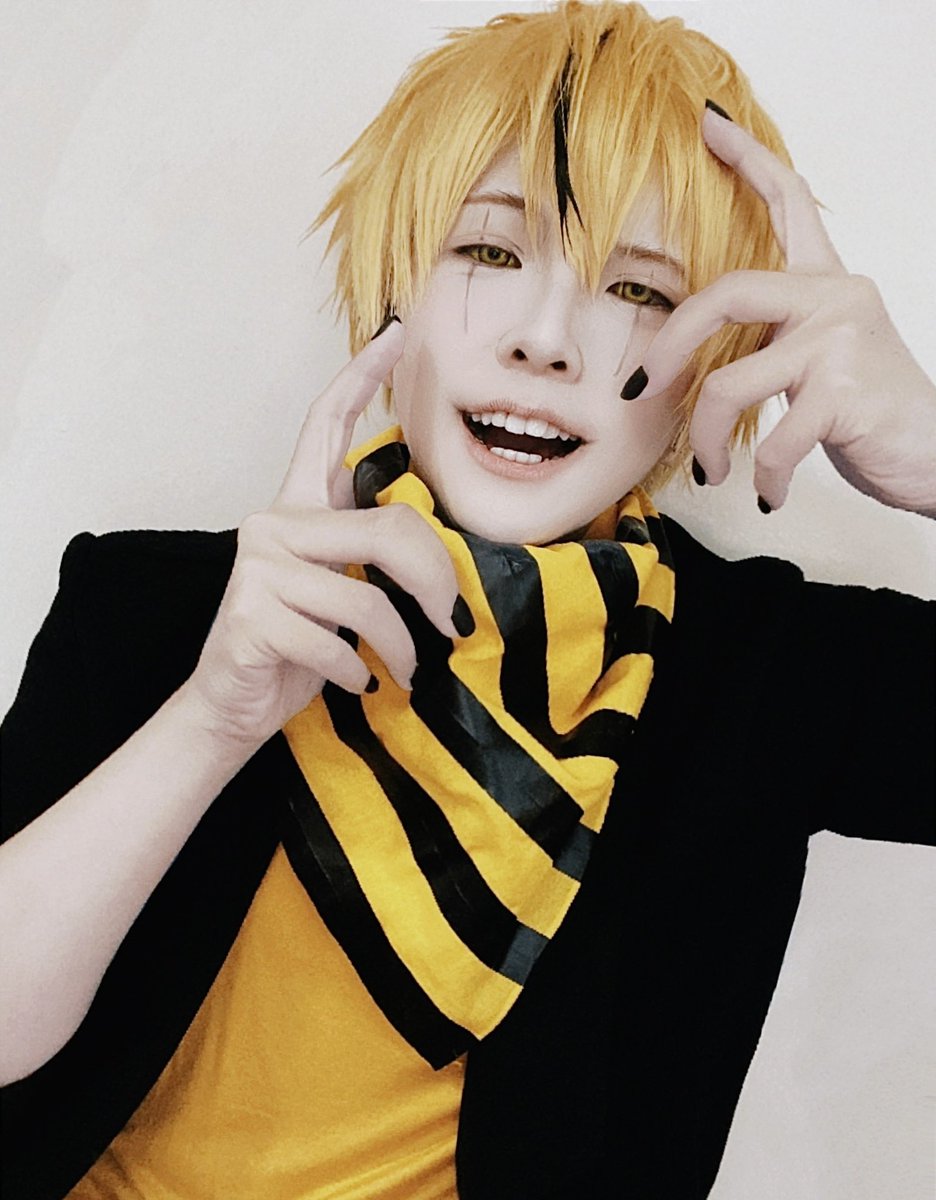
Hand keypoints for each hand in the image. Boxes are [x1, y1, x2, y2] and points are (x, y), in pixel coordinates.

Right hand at [184, 321, 459, 747]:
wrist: (234, 705)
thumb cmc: (298, 645)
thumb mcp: (341, 590)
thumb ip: (371, 555)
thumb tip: (444, 561)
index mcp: (297, 507)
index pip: (325, 425)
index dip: (360, 377)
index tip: (394, 335)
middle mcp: (273, 523)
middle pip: (388, 530)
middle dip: (436, 583)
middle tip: (452, 624)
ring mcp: (257, 566)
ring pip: (367, 597)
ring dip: (401, 647)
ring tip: (406, 671)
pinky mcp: (251, 614)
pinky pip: (338, 641)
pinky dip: (362, 672)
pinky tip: (360, 683)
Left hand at [630, 106, 935, 516]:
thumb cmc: (869, 414)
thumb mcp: (818, 362)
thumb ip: (773, 338)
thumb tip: (691, 353)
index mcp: (826, 284)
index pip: (790, 203)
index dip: (749, 159)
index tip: (709, 125)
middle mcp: (835, 296)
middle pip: (725, 295)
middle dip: (669, 347)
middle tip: (642, 389)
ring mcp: (841, 341)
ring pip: (730, 383)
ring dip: (706, 438)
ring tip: (715, 469)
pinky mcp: (846, 393)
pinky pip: (772, 440)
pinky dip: (759, 477)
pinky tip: (767, 494)